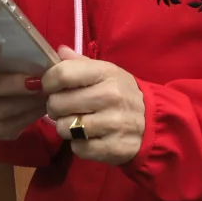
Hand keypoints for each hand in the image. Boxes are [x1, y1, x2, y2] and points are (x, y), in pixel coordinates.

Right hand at [0, 49, 47, 142]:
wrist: (31, 94)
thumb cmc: (27, 67)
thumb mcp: (32, 55)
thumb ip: (40, 52)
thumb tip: (61, 52)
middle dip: (11, 85)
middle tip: (37, 82)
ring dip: (23, 102)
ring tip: (45, 95)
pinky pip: (7, 127)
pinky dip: (27, 117)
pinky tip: (41, 109)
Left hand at [42, 46, 145, 165]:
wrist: (153, 122)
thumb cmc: (123, 93)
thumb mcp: (107, 72)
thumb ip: (80, 63)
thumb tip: (58, 52)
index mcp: (106, 73)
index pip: (62, 74)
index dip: (48, 81)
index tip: (49, 87)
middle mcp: (109, 96)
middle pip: (58, 103)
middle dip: (55, 107)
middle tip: (64, 108)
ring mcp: (112, 124)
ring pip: (65, 128)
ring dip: (65, 128)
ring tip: (76, 123)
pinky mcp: (113, 148)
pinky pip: (78, 148)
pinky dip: (78, 145)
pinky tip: (88, 137)